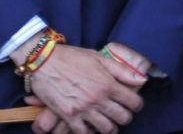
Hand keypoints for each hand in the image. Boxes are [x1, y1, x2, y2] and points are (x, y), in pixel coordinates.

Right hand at [21, 43, 143, 132]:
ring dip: (108, 126)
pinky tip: (87, 125)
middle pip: (123, 118)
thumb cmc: (69, 57)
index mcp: (108, 83)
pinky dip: (88, 132)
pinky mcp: (69, 115)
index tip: (130, 103)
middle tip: (116, 112)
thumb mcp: (97, 57)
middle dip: (123, 116)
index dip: (135, 104)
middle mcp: (98, 98)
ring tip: (104, 121)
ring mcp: (84, 108)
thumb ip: (121, 70)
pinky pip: (85, 133)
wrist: (40, 59)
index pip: (135, 103)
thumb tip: (142, 80)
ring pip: (107, 129)